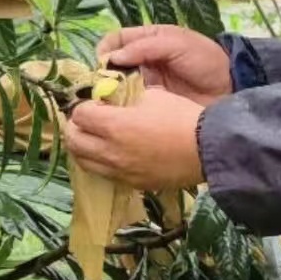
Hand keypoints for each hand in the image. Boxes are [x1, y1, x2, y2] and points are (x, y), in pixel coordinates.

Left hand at [65, 86, 204, 191]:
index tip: (93, 103)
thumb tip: (111, 99)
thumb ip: (125, 98)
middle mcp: (110, 152)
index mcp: (113, 126)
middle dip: (75, 127)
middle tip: (86, 119)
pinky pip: (103, 174)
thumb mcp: (152, 96)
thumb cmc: (181, 117)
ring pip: (83, 161)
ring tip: (93, 137)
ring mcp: (119, 171)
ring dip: (82, 147)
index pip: (80, 115)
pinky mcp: (131, 183)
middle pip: (74, 140)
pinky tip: (110, 153)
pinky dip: (99, 162)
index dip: (83, 106)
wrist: (207, 149)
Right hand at [96, 24, 232, 106]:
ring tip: (106, 103)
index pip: (116, 40)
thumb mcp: (178, 44)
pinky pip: (131, 103)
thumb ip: (146, 46)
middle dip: (103, 75)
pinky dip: (122, 107)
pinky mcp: (151, 103)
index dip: (104, 50)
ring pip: (118, 85)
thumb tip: (113, 57)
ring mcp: (146, 83)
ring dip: (110, 93)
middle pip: (112, 65)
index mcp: (147, 39)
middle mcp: (142, 60)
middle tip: (99, 88)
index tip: (100, 65)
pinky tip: (118, 113)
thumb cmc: (205, 59)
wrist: (230, 88)